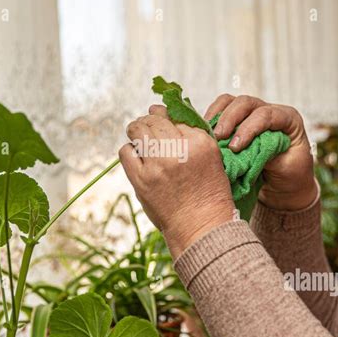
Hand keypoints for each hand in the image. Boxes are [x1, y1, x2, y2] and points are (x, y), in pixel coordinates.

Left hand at [119, 106, 234, 257]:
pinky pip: (126, 152)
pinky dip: (130, 151)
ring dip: (136, 130)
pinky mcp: (141, 180)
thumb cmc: (207, 193)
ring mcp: (159, 165)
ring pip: (138, 130)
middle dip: (149, 120)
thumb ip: (191, 135)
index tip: (162, 119)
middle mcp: (180, 150)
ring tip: (139, 136)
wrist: (201, 227)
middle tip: (147, 126)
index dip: (165, 116)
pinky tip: (137, 157)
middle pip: (155, 120)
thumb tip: (158, 109)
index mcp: (201, 143)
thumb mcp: (211, 158)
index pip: (176, 116)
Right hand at [205, 94, 316, 210]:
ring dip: (217, 116)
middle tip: (218, 138)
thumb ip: (269, 155)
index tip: (235, 147)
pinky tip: (206, 133)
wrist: (285, 185)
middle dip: (229, 118)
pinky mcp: (238, 121)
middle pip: (246, 103)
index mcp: (288, 119)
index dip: (249, 128)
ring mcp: (252, 114)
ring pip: (230, 102)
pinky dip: (211, 120)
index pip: (266, 114)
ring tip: (209, 135)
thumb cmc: (291, 176)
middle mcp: (270, 111)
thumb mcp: (287, 168)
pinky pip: (221, 111)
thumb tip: (246, 150)